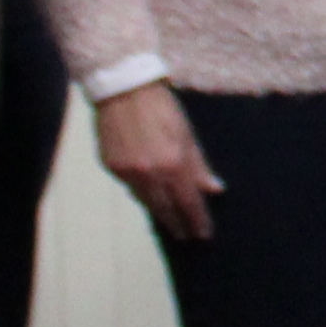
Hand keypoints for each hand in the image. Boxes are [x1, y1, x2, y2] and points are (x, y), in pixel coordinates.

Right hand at [95, 83, 218, 241]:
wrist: (124, 89)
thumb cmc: (162, 107)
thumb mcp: (187, 134)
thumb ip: (199, 166)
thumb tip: (214, 190)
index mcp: (173, 164)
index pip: (189, 202)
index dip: (197, 220)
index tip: (203, 234)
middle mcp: (149, 174)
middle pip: (165, 209)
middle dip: (177, 224)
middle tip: (186, 236)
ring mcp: (127, 172)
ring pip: (145, 201)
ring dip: (159, 212)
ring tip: (169, 221)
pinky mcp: (111, 167)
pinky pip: (129, 188)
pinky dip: (141, 193)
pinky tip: (149, 196)